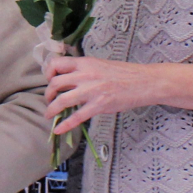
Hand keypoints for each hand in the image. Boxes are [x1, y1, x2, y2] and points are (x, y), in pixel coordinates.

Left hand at [45, 57, 192, 134]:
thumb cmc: (124, 73)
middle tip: (49, 99)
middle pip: (55, 83)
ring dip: (51, 109)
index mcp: (85, 62)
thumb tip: (68, 77)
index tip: (48, 79)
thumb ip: (83, 69)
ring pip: (62, 100)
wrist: (144, 81)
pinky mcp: (99, 105)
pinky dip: (65, 124)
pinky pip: (77, 116)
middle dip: (48, 93)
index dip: (48, 72)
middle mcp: (85, 75)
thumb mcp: (100, 64)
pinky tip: (58, 129)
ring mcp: (91, 90)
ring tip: (49, 114)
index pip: (56, 64)